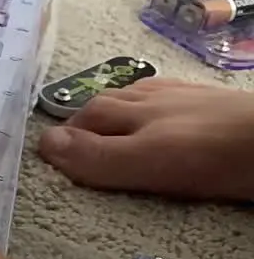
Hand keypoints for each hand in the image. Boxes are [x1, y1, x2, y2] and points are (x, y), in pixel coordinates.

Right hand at [39, 77, 253, 200]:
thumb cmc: (215, 155)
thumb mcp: (149, 162)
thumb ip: (97, 157)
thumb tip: (43, 144)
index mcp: (132, 111)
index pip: (83, 121)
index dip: (64, 138)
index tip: (48, 158)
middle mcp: (152, 97)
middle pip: (106, 105)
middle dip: (84, 121)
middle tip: (72, 144)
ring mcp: (185, 96)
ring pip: (136, 98)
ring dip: (115, 110)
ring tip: (106, 126)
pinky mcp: (214, 102)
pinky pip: (169, 98)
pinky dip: (150, 107)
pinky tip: (160, 114)